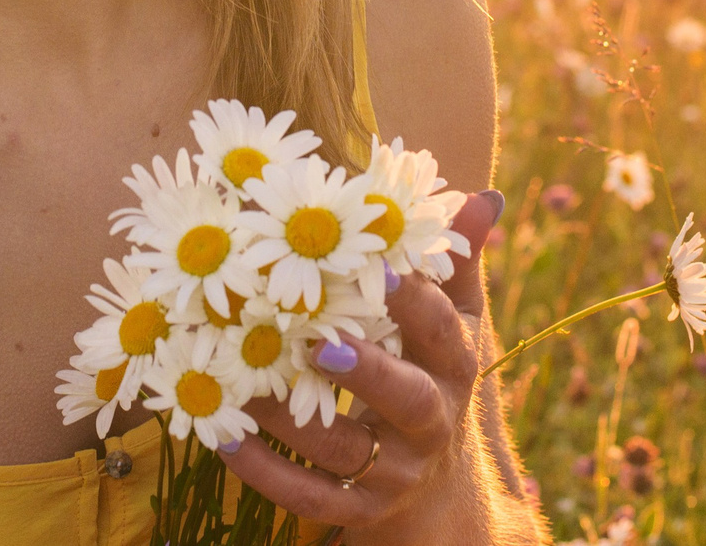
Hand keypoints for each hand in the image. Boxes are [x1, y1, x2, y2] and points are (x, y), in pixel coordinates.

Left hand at [219, 190, 507, 543]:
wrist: (436, 493)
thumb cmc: (433, 378)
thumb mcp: (456, 325)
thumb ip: (458, 263)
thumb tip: (484, 195)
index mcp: (454, 366)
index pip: (442, 332)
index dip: (416, 303)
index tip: (381, 269)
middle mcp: (431, 422)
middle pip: (406, 399)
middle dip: (367, 372)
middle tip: (318, 342)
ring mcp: (392, 472)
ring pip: (343, 449)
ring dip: (290, 418)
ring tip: (241, 379)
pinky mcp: (356, 510)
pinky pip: (307, 497)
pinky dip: (263, 472)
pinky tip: (221, 436)